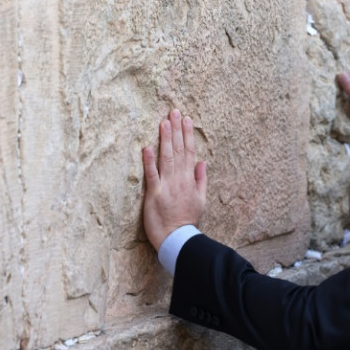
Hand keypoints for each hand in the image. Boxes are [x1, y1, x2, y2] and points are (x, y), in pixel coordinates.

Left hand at [142, 109, 207, 250]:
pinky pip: (152, 174)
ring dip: (165, 139)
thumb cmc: (188, 221)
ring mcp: (167, 185)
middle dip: (176, 130)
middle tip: (174, 111)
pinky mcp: (153, 194)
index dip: (188, 135)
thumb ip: (201, 180)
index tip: (186, 119)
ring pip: (167, 157)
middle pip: (179, 150)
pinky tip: (147, 146)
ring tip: (164, 122)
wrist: (178, 238)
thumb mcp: (201, 200)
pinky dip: (149, 160)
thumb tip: (202, 162)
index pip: (190, 152)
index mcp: (190, 179)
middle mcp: (179, 179)